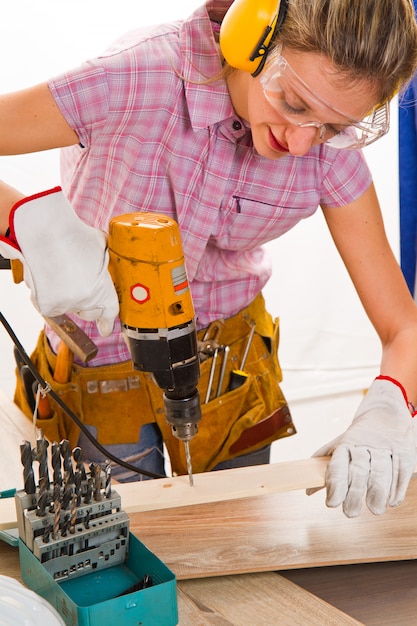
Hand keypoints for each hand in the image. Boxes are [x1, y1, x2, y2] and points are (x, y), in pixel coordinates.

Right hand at [0, 187, 118, 336]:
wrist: (46, 232)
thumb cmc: (76, 236)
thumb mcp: (103, 248)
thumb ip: (109, 263)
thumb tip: (113, 264)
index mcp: (104, 291)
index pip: (110, 312)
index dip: (108, 322)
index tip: (106, 329)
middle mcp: (86, 302)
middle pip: (90, 313)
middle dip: (89, 304)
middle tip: (82, 287)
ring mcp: (65, 305)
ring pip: (70, 309)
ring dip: (68, 298)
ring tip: (64, 275)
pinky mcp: (46, 305)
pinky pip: (51, 306)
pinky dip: (49, 296)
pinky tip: (50, 278)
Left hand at [308, 377, 416, 516]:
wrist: (384, 412)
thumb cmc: (358, 437)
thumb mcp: (340, 447)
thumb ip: (326, 469)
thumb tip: (308, 492)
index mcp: (346, 445)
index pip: (338, 466)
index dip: (335, 485)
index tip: (331, 504)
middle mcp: (364, 446)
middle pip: (358, 470)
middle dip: (354, 493)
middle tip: (350, 513)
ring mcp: (385, 448)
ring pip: (380, 471)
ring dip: (377, 493)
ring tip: (375, 510)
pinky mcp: (403, 451)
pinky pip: (400, 470)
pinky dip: (397, 488)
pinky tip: (392, 501)